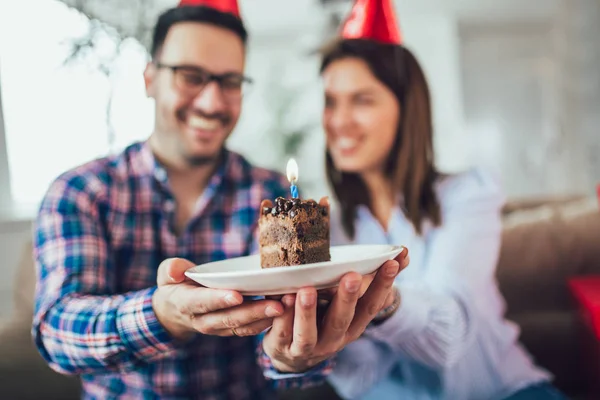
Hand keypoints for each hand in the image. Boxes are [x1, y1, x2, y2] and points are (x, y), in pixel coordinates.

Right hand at [152, 258, 283, 340]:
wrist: (174, 311)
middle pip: (229, 318)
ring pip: (242, 326)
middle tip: (276, 304)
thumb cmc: (175, 285)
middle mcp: (203, 320)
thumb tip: (176, 270)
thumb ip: (171, 269)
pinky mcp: (230, 330)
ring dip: (264, 318)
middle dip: (253, 311)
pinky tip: (282, 313)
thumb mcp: (167, 274)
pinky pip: (248, 330)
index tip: (237, 295)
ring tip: (285, 307)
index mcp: (186, 303)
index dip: (219, 299)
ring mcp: (217, 328)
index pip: (203, 302)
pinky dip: (265, 323)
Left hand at [263, 247, 408, 372]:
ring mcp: (308, 347)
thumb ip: (370, 280)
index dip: (382, 285)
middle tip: (351, 276)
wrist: (294, 356)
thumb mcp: (349, 303)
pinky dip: (282, 317)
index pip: (371, 305)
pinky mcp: (283, 347)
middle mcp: (334, 339)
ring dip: (308, 312)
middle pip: (342, 320)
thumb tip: (403, 254)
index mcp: (353, 325)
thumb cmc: (326, 319)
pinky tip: (282, 299)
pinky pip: (281, 333)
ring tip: (306, 290)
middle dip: (347, 298)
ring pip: (308, 333)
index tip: (392, 261)